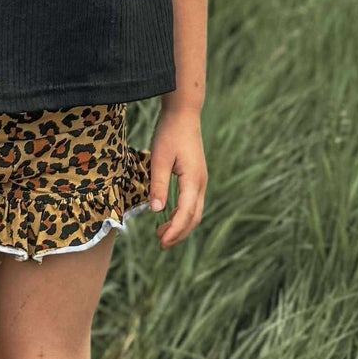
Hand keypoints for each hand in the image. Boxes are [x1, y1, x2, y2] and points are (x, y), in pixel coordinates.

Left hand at [148, 107, 206, 250]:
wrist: (184, 114)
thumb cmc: (169, 133)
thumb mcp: (159, 158)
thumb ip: (158, 185)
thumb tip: (156, 211)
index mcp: (193, 180)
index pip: (186, 213)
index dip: (174, 230)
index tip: (161, 241)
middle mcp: (201, 183)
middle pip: (194, 217)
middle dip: (179, 233)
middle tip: (161, 244)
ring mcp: (201, 180)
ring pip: (195, 211)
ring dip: (180, 225)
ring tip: (162, 235)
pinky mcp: (197, 177)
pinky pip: (193, 202)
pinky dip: (182, 214)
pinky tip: (169, 216)